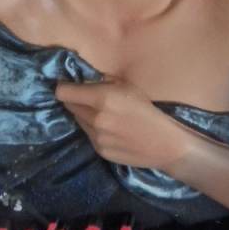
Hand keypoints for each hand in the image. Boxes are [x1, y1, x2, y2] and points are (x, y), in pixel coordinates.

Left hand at [55, 77, 191, 169]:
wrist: (164, 144)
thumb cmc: (149, 110)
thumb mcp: (129, 87)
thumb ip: (105, 81)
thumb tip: (87, 79)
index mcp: (103, 97)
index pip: (64, 92)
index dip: (64, 87)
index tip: (69, 85)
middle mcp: (95, 118)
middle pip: (69, 106)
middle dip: (75, 100)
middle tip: (85, 97)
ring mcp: (96, 137)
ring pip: (78, 121)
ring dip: (84, 115)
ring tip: (101, 113)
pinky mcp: (99, 150)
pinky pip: (88, 134)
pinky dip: (93, 129)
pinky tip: (110, 128)